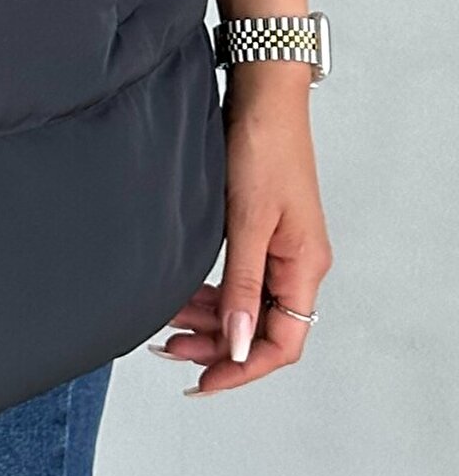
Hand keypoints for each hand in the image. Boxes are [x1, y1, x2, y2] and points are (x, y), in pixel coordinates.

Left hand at [148, 69, 331, 394]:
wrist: (262, 93)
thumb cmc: (263, 145)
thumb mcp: (247, 219)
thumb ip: (242, 284)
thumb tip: (239, 344)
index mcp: (304, 267)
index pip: (283, 343)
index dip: (243, 368)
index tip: (203, 381)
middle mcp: (297, 264)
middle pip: (264, 330)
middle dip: (219, 348)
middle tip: (172, 353)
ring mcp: (280, 248)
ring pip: (248, 306)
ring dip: (212, 322)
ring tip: (170, 330)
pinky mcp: (261, 230)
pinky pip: (239, 279)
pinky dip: (212, 293)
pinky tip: (185, 298)